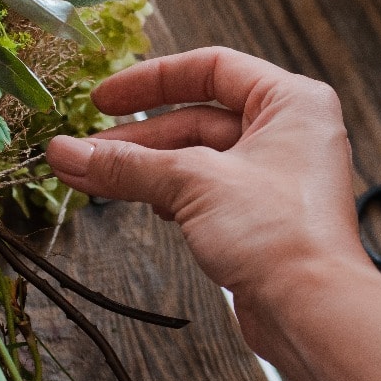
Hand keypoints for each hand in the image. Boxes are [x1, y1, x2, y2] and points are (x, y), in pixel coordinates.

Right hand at [45, 47, 371, 347]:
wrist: (311, 311)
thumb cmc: (282, 237)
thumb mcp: (193, 184)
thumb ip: (127, 165)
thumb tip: (69, 152)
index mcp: (292, 102)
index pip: (212, 69)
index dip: (153, 80)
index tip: (106, 97)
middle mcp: (290, 133)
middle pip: (199, 117)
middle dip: (140, 137)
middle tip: (88, 150)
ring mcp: (278, 177)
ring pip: (199, 158)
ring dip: (148, 167)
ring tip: (97, 177)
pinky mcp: (264, 217)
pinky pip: (207, 191)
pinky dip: (171, 194)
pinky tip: (142, 202)